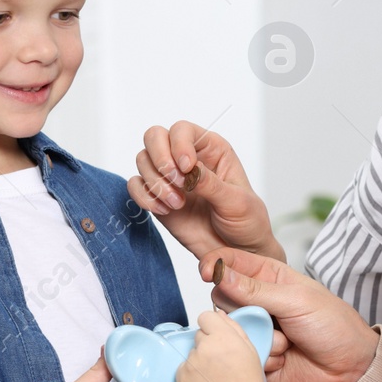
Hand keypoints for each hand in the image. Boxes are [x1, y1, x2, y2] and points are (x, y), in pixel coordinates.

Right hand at [127, 122, 286, 263]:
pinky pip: (135, 186)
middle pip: (155, 136)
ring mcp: (170, 177)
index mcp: (211, 149)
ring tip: (178, 204)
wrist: (237, 251)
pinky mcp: (158, 196)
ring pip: (142, 160)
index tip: (187, 168)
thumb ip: (211, 184)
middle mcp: (187, 157)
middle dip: (160, 158)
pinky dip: (144, 197)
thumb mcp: (237, 202)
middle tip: (177, 183)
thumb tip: (189, 170)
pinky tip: (165, 210)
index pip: (182, 130)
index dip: (179, 144)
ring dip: (156, 183)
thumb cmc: (246, 221)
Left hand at [177, 310, 276, 381]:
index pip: (205, 317)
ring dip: (200, 361)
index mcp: (223, 336)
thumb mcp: (250, 349)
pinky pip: (184, 368)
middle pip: (199, 336)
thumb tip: (219, 313)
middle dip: (208, 345)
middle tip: (221, 362)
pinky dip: (192, 375)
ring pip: (192, 353)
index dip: (212, 326)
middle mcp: (205, 347)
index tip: (217, 337)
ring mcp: (191, 363)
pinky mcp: (181, 378)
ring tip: (215, 376)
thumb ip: (233, 327)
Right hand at [202, 246, 378, 381]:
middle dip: (241, 309)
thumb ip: (255, 290)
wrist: (350, 370)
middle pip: (222, 298)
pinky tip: (285, 359)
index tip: (208, 272)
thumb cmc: (333, 327)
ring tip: (286, 341)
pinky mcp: (256, 356)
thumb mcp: (297, 301)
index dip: (215, 265)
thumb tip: (220, 274)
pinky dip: (262, 357)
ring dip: (257, 336)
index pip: (231, 263)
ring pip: (229, 329)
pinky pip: (241, 355)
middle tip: (269, 316)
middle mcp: (259, 303)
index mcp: (270, 278)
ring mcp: (256, 330)